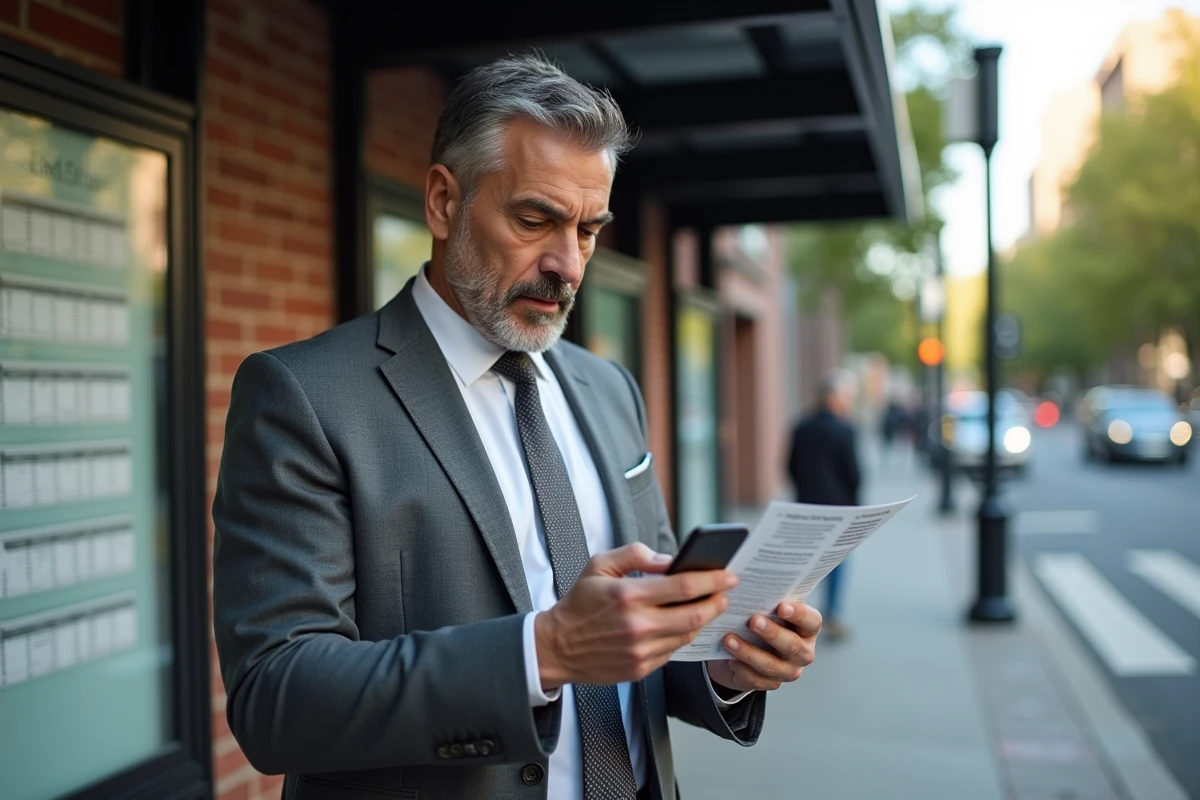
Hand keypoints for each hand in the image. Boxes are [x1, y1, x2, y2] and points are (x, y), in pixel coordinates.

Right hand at [536, 542, 736, 690]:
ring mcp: (641, 651)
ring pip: (688, 634)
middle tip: (726, 592)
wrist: (557, 646)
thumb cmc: (579, 604)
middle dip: (718, 601)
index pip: (684, 587)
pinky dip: (681, 636)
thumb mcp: (600, 565)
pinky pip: (673, 651)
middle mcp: (638, 625)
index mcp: (629, 595)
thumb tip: (669, 560)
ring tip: (707, 606)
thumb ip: (635, 554)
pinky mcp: (641, 669)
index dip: (712, 580)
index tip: (727, 574)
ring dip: (703, 620)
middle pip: (696, 615)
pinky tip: (681, 625)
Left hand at [705, 602, 820, 692]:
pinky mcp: (771, 683)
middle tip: (753, 620)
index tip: (781, 606)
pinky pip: (756, 679)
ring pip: (771, 665)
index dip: (799, 615)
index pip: (812, 621)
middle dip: (772, 633)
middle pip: (792, 645)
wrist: (747, 647)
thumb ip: (765, 598)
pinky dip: (741, 668)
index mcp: (807, 628)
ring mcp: (788, 670)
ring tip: (729, 639)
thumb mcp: (764, 607)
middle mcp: (803, 651)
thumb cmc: (760, 618)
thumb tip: (743, 581)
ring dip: (749, 651)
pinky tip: (729, 658)